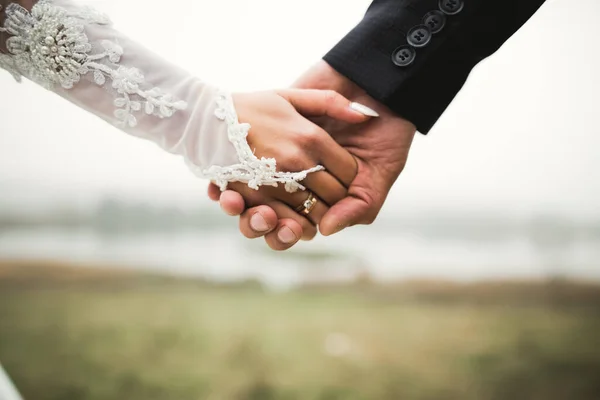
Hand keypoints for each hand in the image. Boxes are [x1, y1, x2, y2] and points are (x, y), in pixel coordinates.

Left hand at [214, 61, 415, 243]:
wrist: (377, 85)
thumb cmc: (386, 135)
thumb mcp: (381, 174)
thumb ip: (358, 206)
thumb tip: (323, 231)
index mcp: (318, 199)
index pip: (292, 227)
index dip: (282, 235)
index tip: (284, 229)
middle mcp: (293, 183)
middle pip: (264, 218)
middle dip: (256, 224)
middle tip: (261, 217)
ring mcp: (276, 160)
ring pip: (244, 197)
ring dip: (237, 206)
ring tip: (234, 200)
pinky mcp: (262, 138)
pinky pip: (232, 163)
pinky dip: (220, 179)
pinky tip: (219, 185)